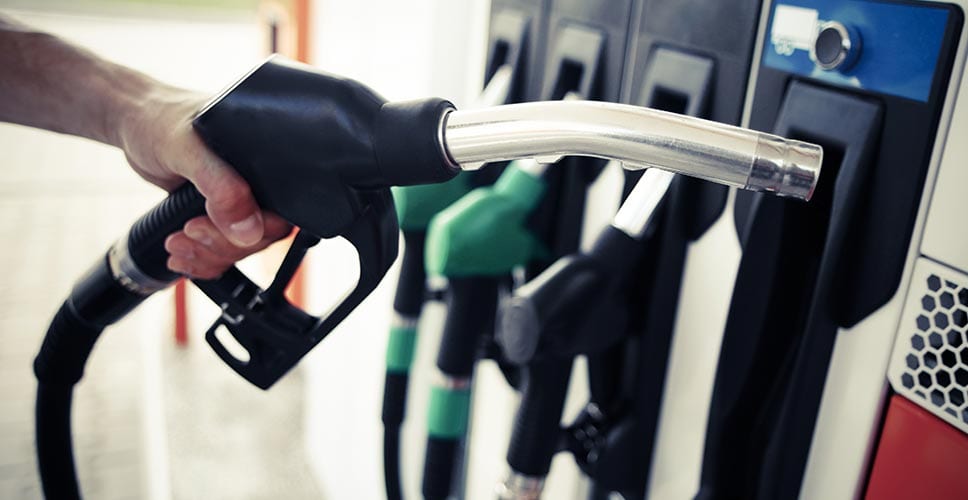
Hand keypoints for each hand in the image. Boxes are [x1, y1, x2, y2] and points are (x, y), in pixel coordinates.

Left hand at [118, 86, 290, 278]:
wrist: (133, 121)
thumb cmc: (159, 120)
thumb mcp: (188, 150)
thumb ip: (221, 187)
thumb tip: (250, 230)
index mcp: (265, 162)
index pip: (282, 212)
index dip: (255, 230)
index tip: (211, 223)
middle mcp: (256, 182)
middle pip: (262, 236)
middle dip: (222, 244)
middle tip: (189, 229)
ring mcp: (238, 199)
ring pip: (242, 247)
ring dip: (208, 254)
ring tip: (176, 242)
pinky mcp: (219, 213)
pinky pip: (224, 250)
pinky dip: (204, 260)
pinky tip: (183, 253)